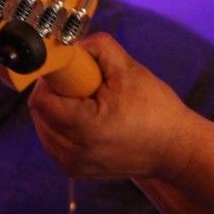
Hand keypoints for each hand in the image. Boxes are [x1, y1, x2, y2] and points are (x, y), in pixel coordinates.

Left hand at [29, 32, 196, 179]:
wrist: (173, 148)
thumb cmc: (155, 109)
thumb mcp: (129, 69)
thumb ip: (99, 48)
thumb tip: (72, 43)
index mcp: (85, 127)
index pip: (41, 100)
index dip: (51, 79)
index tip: (70, 70)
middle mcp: (74, 151)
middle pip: (40, 113)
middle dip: (57, 92)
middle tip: (84, 84)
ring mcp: (74, 164)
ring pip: (44, 127)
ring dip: (58, 109)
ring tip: (89, 102)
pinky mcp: (76, 169)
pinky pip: (54, 141)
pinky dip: (63, 125)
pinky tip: (88, 117)